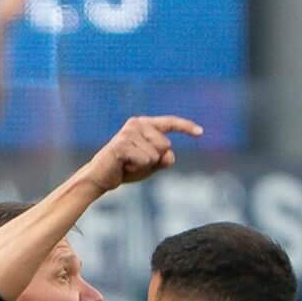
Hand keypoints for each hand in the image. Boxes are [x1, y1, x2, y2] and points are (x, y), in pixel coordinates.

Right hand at [79, 114, 201, 194]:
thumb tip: (170, 155)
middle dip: (155, 160)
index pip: (169, 123)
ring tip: (128, 164)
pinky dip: (137, 169)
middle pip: (165, 145)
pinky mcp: (122, 144)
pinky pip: (145, 160)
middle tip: (135, 163)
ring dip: (144, 166)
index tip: (201, 133)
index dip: (186, 127)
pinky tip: (124, 167)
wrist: (100, 178)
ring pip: (155, 155)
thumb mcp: (151, 165)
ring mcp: (128, 132)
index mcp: (145, 124)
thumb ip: (164, 159)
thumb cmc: (126, 168)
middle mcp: (137, 123)